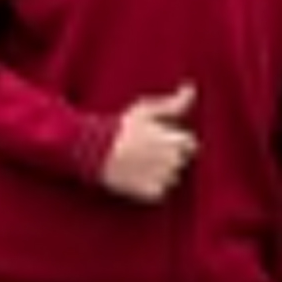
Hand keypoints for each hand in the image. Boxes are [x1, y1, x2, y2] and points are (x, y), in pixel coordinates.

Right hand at [98, 87, 197, 204]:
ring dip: (160, 175)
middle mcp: (172, 160)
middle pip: (180, 162)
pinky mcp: (150, 193)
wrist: (90, 149)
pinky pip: (160, 194)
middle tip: (144, 154)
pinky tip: (135, 179)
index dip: (176, 143)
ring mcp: (161, 177)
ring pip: (171, 179)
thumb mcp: (146, 111)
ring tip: (138, 166)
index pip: (190, 145)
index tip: (158, 142)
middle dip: (168, 158)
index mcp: (175, 141)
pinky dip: (150, 190)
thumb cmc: (118, 128)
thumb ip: (174, 103)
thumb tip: (191, 88)